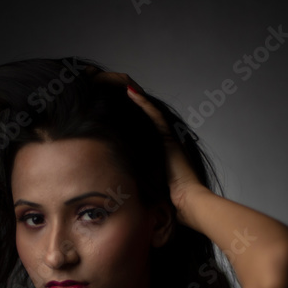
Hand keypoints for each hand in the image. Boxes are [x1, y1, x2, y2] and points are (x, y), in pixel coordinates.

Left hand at [90, 70, 206, 224]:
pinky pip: (154, 115)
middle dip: (120, 102)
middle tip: (102, 88)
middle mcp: (159, 141)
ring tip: (112, 84)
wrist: (187, 204)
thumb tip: (111, 195)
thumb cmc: (166, 203)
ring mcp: (166, 137)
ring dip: (130, 97)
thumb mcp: (140, 189)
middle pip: (137, 117)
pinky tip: (130, 92)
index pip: (132, 129)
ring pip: (145, 112)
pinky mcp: (169, 138)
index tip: (100, 109)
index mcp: (151, 152)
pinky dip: (143, 103)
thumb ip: (129, 184)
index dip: (119, 118)